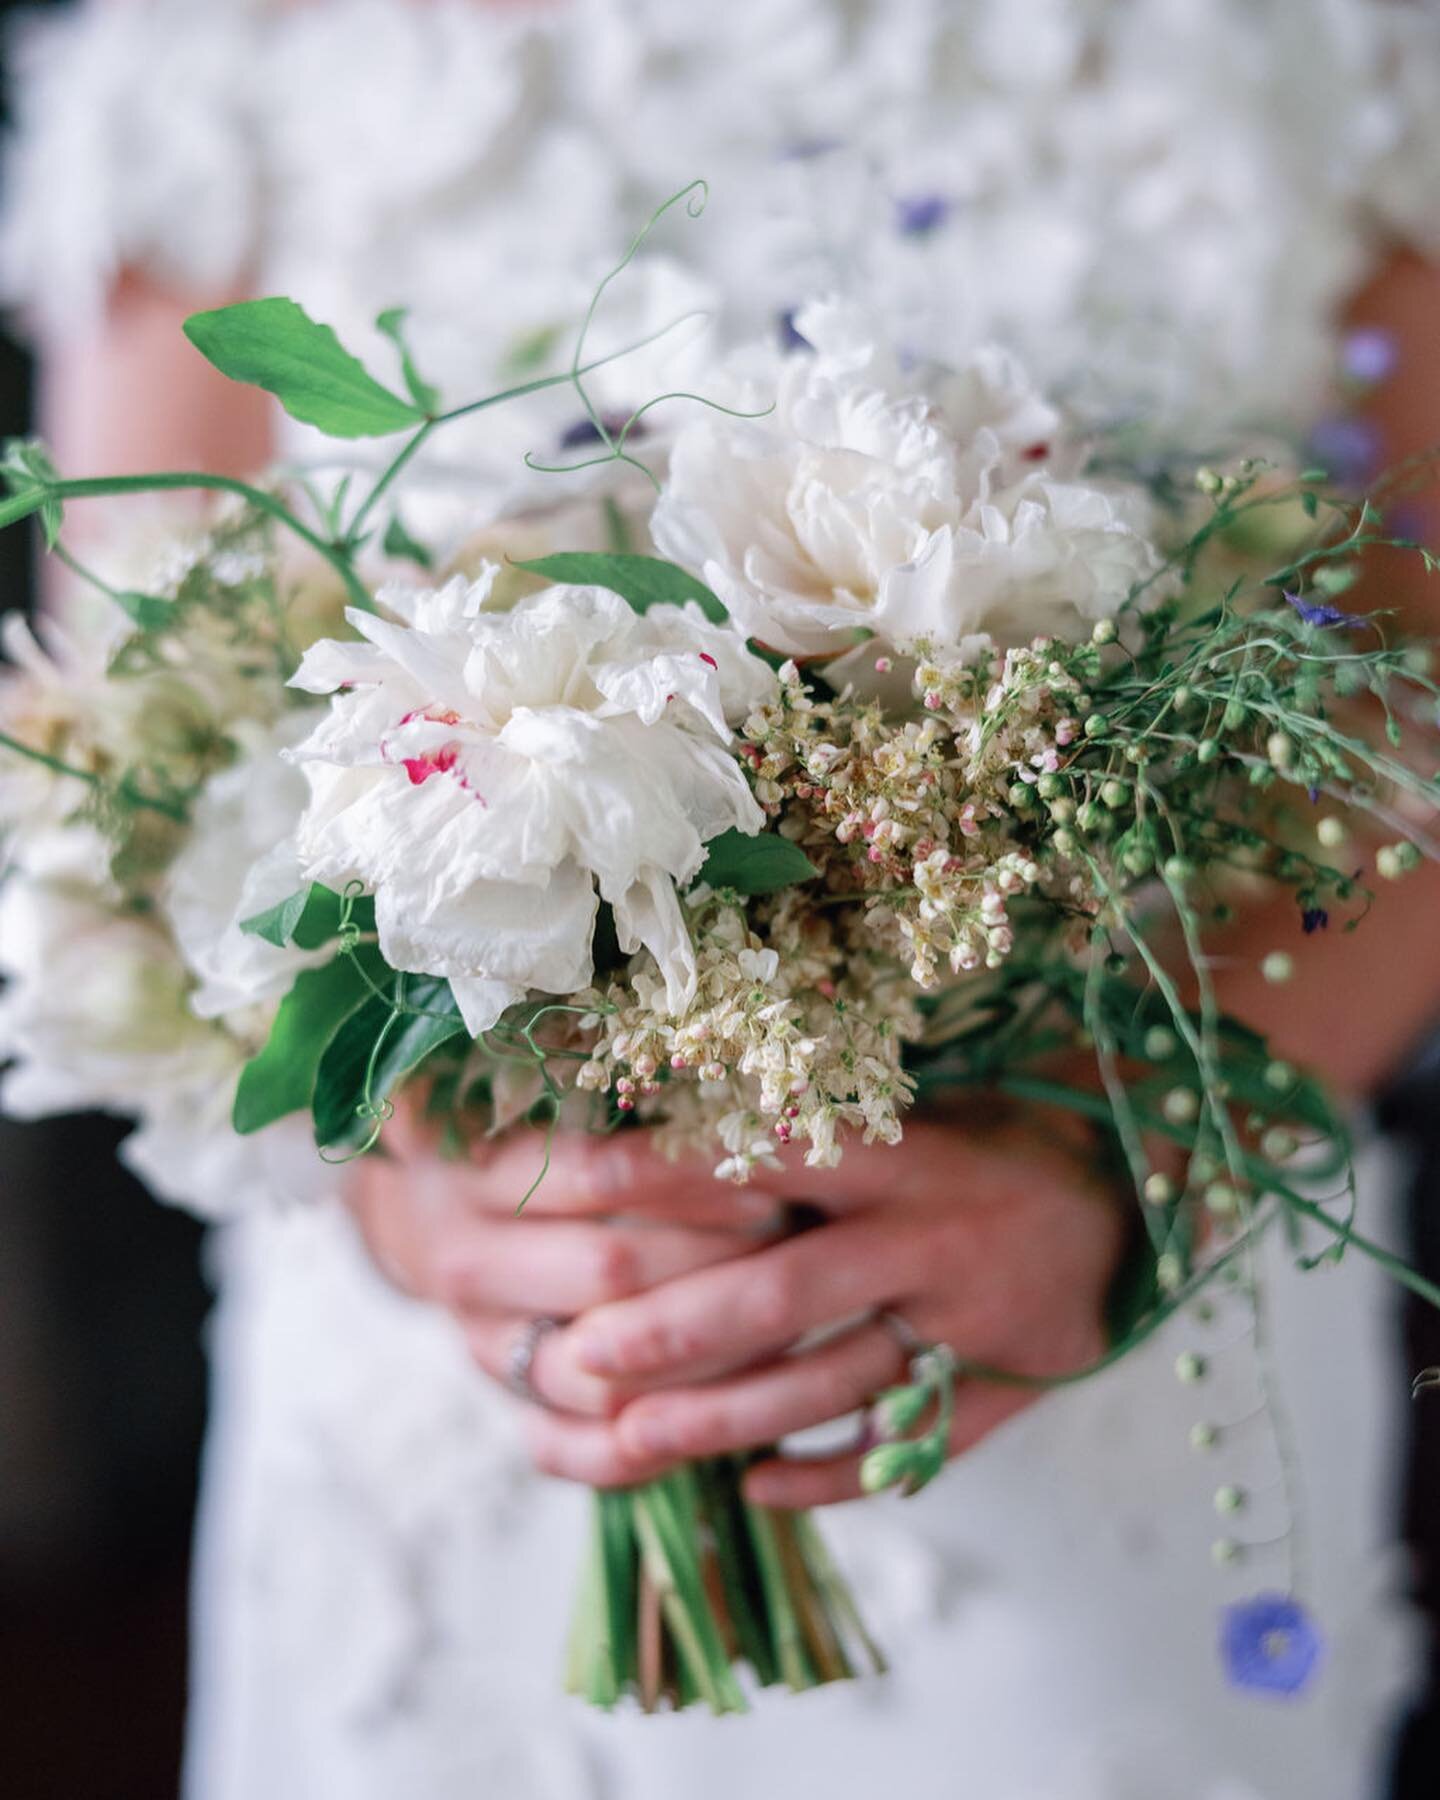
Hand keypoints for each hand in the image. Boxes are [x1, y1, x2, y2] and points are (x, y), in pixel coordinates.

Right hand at [345, 1112, 782, 1481]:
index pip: (602, 1174)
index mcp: (476, 1166)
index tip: (777, 1168)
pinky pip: (571, 1450)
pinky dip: (648, 1449)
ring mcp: (480, 1340)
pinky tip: (726, 1422)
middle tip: (802, 1239)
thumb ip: (604, 1080)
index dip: (697, 1175)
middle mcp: (464, 1258)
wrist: (422, 1207)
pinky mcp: (502, 1402)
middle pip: (611, 1271)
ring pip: (602, 1375)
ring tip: (795, 1328)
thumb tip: (725, 1060)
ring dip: (705, 1358)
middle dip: (720, 1259)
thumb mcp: (536, 1092)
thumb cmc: (516, 1130)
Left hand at [553, 1112, 1124, 1505]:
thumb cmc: (1002, 1138)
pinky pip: (908, 1452)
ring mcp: (969, 1328)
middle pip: (784, 1294)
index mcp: (908, 1156)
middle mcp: (933, 1241)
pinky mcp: (1003, 1393)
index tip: (574, 1178)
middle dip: (675, 1330)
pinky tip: (758, 1492)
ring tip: (631, 1441)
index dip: (668, 1169)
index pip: (767, 1157)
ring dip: (726, 1419)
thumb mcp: (923, 1109)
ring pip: (829, 1385)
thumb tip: (671, 1122)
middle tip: (579, 1354)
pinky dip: (830, 1477)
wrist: (1140, 1193)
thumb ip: (819, 1129)